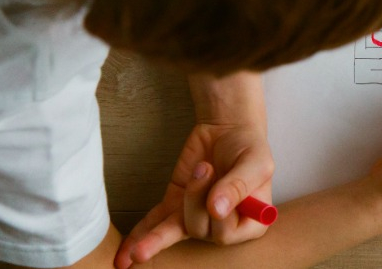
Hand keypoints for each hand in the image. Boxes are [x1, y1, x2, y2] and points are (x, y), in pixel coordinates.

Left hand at [114, 121, 273, 266]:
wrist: (227, 128)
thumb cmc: (249, 147)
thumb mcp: (255, 162)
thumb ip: (238, 186)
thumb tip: (216, 209)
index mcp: (248, 221)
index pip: (227, 234)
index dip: (220, 217)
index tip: (218, 193)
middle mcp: (221, 225)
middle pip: (199, 229)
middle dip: (196, 200)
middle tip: (205, 168)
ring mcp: (195, 216)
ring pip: (174, 229)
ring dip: (156, 238)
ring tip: (138, 252)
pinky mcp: (174, 205)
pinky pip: (156, 222)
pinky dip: (141, 235)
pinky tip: (126, 252)